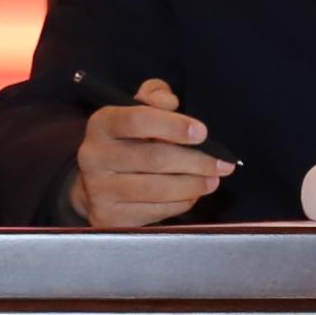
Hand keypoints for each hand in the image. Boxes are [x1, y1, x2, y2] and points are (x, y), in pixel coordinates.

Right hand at [65, 78, 230, 229]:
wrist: (93, 185)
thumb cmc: (125, 142)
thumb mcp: (134, 111)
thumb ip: (154, 97)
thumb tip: (170, 102)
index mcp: (102, 124)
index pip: (138, 120)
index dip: (173, 126)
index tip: (202, 133)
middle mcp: (94, 156)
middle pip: (154, 158)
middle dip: (196, 161)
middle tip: (222, 164)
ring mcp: (99, 189)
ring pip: (157, 189)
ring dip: (193, 185)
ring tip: (213, 180)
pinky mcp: (109, 217)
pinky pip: (155, 211)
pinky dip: (180, 203)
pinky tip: (192, 195)